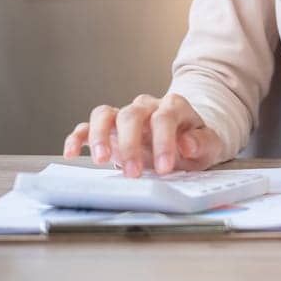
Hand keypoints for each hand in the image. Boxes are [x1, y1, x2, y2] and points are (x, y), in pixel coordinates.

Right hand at [63, 93, 222, 175]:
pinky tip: (72, 153)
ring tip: (100, 160)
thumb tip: (189, 144)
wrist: (185, 142)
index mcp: (173, 107)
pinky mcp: (108, 129)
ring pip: (105, 114)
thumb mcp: (209, 146)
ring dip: (99, 136)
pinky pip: (87, 126)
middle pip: (132, 114)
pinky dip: (78, 137)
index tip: (164, 167)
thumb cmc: (194, 143)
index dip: (164, 141)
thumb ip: (203, 143)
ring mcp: (124, 116)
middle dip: (131, 144)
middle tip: (133, 173)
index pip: (165, 117)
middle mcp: (146, 107)